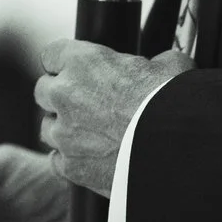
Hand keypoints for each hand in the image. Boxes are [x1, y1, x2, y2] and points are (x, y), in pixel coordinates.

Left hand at [35, 41, 190, 195]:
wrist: (178, 150)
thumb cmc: (175, 104)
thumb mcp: (170, 66)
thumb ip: (153, 62)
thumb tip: (160, 65)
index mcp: (82, 61)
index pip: (52, 55)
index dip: (65, 64)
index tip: (76, 72)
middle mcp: (64, 94)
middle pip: (43, 90)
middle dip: (61, 97)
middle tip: (86, 105)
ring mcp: (63, 133)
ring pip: (47, 127)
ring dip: (63, 129)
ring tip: (90, 135)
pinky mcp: (70, 167)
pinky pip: (57, 160)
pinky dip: (71, 160)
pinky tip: (91, 159)